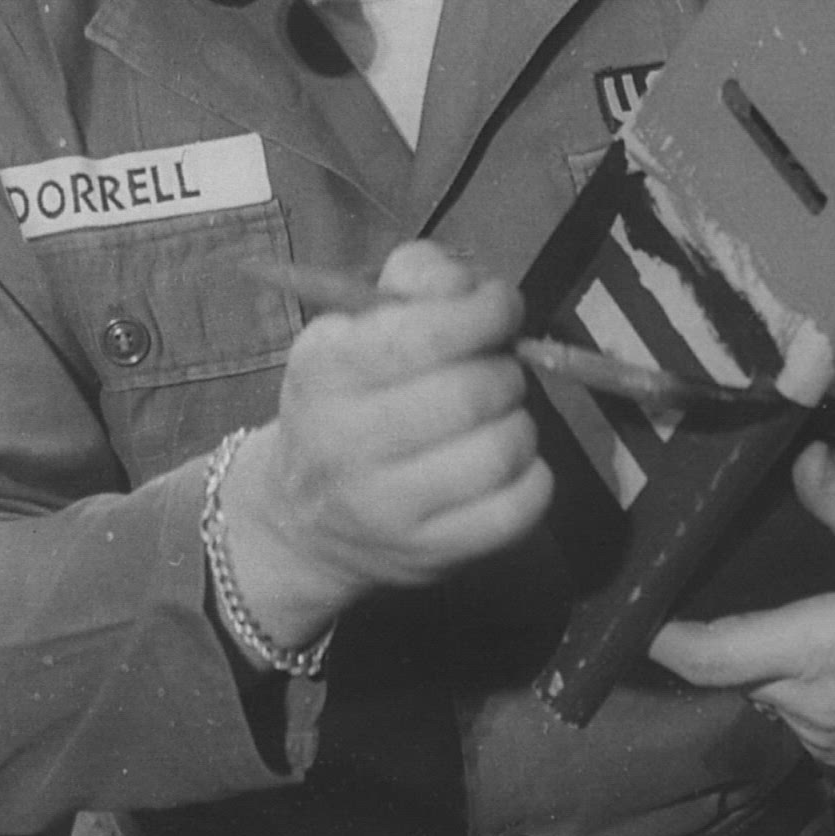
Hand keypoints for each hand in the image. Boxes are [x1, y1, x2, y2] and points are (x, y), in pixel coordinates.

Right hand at [218, 242, 552, 646]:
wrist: (302, 520)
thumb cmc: (345, 404)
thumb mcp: (353, 327)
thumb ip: (417, 280)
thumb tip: (478, 286)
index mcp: (327, 372)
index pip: (429, 334)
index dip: (486, 311)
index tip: (500, 309)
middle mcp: (348, 444)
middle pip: (474, 392)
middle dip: (503, 372)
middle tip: (493, 375)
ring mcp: (390, 510)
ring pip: (504, 449)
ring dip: (518, 424)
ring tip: (493, 422)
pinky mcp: (433, 555)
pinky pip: (520, 507)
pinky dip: (532, 476)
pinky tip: (506, 466)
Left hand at [648, 443, 834, 780]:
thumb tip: (803, 460)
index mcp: (820, 650)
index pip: (708, 654)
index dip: (662, 634)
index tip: (636, 604)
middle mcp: (811, 705)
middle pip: (733, 669)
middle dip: (721, 631)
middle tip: (719, 578)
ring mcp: (830, 740)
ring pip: (768, 692)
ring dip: (768, 657)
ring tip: (788, 606)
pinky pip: (803, 716)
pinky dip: (803, 683)